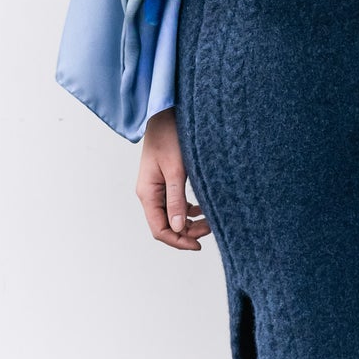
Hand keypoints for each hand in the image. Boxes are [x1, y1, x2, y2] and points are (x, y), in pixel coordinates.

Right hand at [136, 108, 212, 249]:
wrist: (165, 113)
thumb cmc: (170, 138)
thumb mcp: (176, 170)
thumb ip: (175, 200)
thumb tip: (177, 228)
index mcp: (147, 193)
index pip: (159, 229)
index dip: (178, 241)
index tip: (198, 245)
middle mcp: (149, 193)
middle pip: (165, 225)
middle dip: (187, 232)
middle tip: (210, 229)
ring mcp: (156, 188)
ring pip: (171, 216)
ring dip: (189, 222)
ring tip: (209, 220)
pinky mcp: (165, 181)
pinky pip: (175, 204)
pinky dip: (188, 210)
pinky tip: (202, 208)